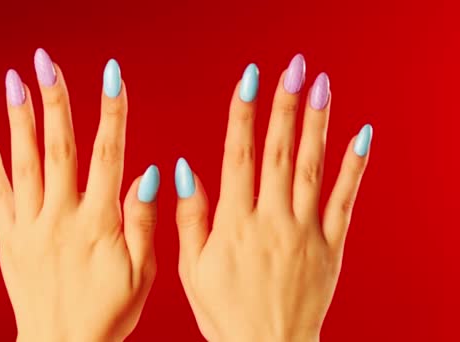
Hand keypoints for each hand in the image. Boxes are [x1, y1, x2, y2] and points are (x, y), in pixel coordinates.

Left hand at [0, 49, 159, 341]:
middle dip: (54, 101)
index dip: (111, 112)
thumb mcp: (142, 273)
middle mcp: (61, 217)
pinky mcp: (10, 237)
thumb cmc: (107, 314)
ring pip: (24, 163)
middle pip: (58, 149)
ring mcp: (31, 226)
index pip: (108, 155)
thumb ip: (143, 221)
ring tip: (14, 83)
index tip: (112, 77)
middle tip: (46, 64)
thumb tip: (150, 174)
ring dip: (19, 120)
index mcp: (98, 222)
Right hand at [174, 55, 372, 341]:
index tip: (248, 82)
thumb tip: (185, 170)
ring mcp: (305, 231)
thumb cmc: (226, 312)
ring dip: (317, 125)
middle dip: (285, 107)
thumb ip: (190, 216)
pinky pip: (345, 201)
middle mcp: (271, 220)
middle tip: (292, 70)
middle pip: (280, 153)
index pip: (239, 157)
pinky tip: (360, 137)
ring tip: (321, 88)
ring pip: (312, 169)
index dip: (243, 115)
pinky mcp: (331, 245)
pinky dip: (354, 167)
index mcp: (234, 223)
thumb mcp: (192, 268)